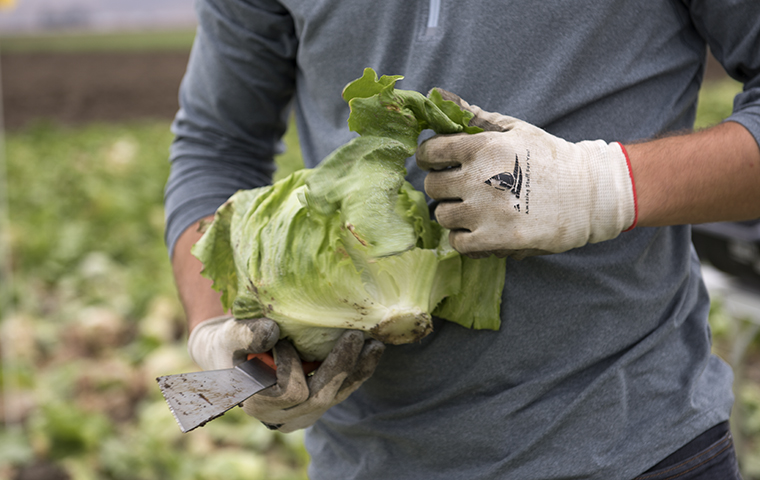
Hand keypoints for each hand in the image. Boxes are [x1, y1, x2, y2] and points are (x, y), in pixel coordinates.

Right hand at [188, 317, 384, 432]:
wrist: (235, 356)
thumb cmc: (229, 345)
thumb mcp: (230, 336)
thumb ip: (246, 335)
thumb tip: (271, 331)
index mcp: (259, 404)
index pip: (288, 392)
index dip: (291, 366)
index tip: (283, 339)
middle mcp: (285, 416)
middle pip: (320, 397)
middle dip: (339, 366)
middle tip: (354, 335)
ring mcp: (306, 412)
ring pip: (338, 395)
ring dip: (357, 368)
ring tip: (374, 342)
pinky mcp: (322, 400)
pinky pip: (345, 389)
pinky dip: (360, 369)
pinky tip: (373, 348)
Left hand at [416, 89, 637, 258]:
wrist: (588, 195)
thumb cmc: (548, 159)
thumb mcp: (514, 130)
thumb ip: (473, 117)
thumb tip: (436, 95)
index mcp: (482, 147)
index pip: (430, 152)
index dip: (430, 158)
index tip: (439, 163)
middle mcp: (478, 179)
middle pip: (432, 186)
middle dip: (443, 186)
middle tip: (461, 187)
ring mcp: (485, 212)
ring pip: (442, 215)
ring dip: (454, 213)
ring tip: (474, 209)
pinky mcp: (494, 240)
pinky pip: (457, 243)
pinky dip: (464, 238)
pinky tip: (480, 229)